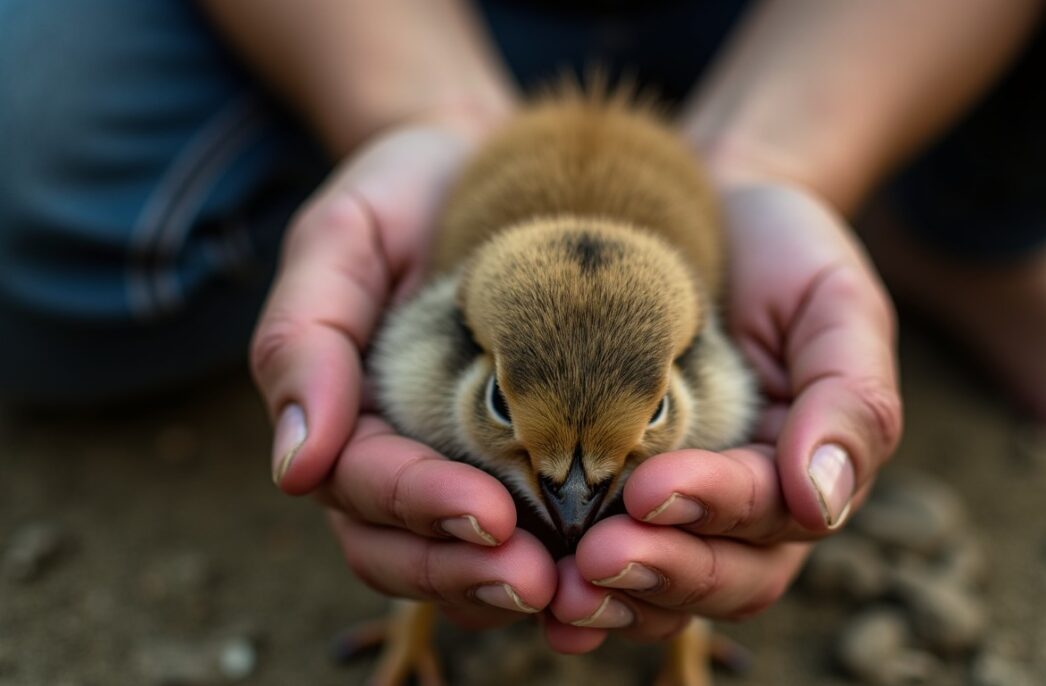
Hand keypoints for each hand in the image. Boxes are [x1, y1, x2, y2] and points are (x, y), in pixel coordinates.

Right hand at [250, 126, 555, 627]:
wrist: (489, 165)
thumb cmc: (406, 196)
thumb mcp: (343, 238)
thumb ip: (303, 339)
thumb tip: (295, 471)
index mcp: (350, 420)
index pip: (366, 487)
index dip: (419, 508)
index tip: (486, 515)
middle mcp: (403, 461)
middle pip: (410, 550)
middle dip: (468, 571)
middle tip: (540, 582)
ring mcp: (467, 469)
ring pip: (471, 563)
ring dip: (516, 586)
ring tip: (579, 591)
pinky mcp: (534, 464)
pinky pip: (541, 535)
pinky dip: (569, 561)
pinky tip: (617, 567)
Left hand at [546, 181, 901, 649]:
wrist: (707, 220)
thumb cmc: (782, 256)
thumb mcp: (835, 304)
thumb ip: (850, 399)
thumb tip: (822, 503)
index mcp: (801, 473)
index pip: (768, 515)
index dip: (713, 508)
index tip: (649, 488)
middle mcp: (743, 513)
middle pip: (717, 577)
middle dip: (660, 571)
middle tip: (593, 559)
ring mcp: (676, 514)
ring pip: (660, 592)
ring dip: (614, 599)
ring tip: (558, 590)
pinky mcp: (609, 503)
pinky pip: (600, 569)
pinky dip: (574, 590)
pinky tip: (534, 597)